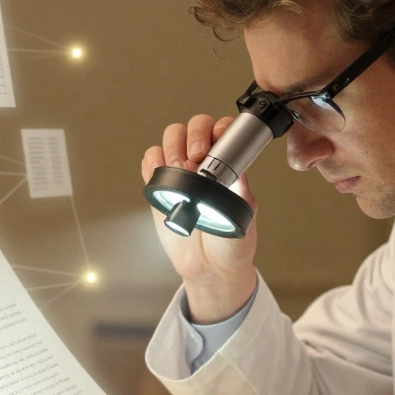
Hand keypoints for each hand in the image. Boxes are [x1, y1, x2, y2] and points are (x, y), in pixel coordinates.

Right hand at [142, 114, 257, 322]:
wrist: (208, 267)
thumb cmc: (230, 241)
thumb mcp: (243, 215)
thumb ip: (241, 191)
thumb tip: (239, 169)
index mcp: (228, 163)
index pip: (222, 130)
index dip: (216, 130)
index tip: (213, 146)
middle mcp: (204, 161)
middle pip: (194, 126)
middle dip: (192, 136)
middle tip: (193, 160)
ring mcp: (181, 170)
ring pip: (171, 137)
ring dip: (171, 147)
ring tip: (178, 171)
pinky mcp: (160, 184)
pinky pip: (151, 160)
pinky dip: (152, 161)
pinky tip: (159, 174)